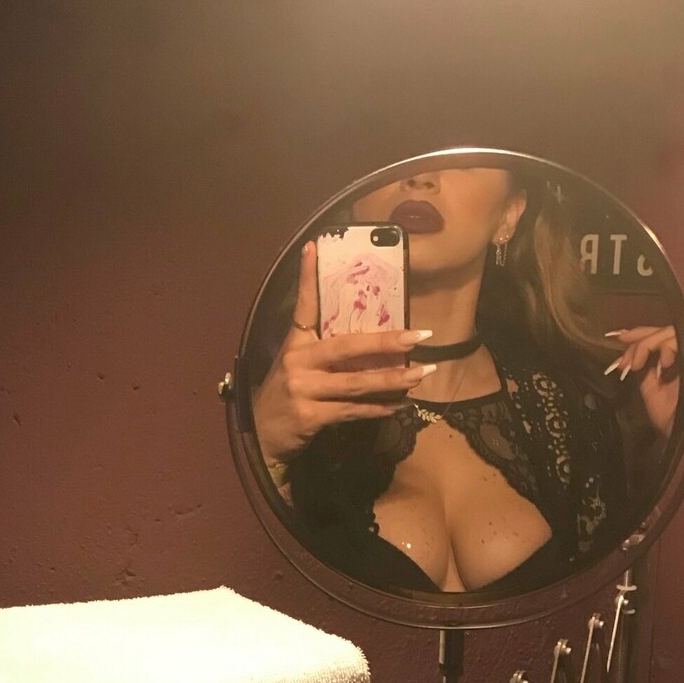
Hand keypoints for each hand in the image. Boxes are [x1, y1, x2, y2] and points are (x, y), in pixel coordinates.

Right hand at [252, 241, 436, 466]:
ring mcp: (303, 391)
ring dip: (392, 380)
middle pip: (347, 348)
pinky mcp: (310, 417)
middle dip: (386, 342)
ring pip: (356, 383)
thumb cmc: (286, 395)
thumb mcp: (295, 364)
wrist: (262, 437)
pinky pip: (353, 410)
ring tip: (421, 374)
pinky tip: (400, 405)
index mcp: (295, 344)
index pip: (303, 305)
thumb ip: (321, 346)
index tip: (313, 246)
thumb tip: (365, 332)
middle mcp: (297, 363)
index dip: (307, 276)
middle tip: (418, 337)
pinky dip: (379, 409)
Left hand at [604, 325, 678, 437]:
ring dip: (646, 345)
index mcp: (671, 358)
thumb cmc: (667, 412)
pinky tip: (661, 366)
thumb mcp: (647, 385)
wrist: (680, 429)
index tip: (619, 338)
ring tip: (637, 366)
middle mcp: (683, 352)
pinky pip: (678, 341)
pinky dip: (665, 348)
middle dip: (639, 341)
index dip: (638, 333)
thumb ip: (639, 366)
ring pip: (668, 332)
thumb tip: (623, 353)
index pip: (656, 335)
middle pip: (661, 330)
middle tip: (626, 362)